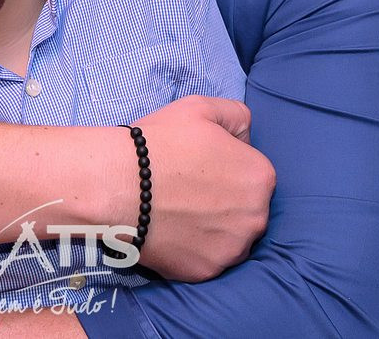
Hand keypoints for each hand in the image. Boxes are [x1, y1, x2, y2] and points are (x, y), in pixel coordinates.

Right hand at [132, 95, 274, 281]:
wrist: (118, 184)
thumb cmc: (160, 143)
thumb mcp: (202, 107)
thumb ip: (237, 116)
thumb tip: (245, 139)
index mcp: (260, 177)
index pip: (252, 174)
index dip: (225, 167)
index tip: (200, 166)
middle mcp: (256, 217)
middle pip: (245, 209)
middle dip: (223, 200)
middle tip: (187, 189)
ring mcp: (232, 249)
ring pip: (228, 237)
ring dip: (211, 227)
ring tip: (177, 210)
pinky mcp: (207, 271)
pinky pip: (205, 258)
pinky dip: (191, 248)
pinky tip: (170, 230)